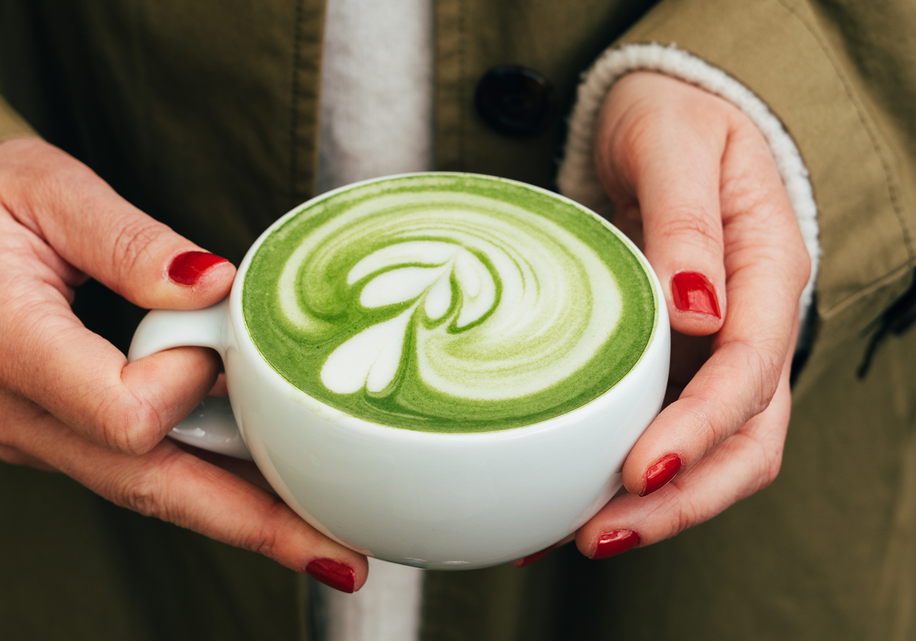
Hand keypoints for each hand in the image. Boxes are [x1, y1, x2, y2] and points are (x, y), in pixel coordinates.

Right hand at [0, 138, 367, 591]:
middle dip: (250, 522)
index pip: (122, 413)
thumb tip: (215, 284)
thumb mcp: (50, 188)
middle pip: (151, 488)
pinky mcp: (59, 442)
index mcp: (9, 344)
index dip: (189, 384)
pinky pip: (140, 475)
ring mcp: (37, 440)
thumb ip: (129, 239)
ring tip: (323, 539)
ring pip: (151, 495)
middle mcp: (19, 416)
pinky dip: (206, 491)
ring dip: (238, 520)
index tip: (218, 336)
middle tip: (340, 555)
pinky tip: (267, 501)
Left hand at [563, 72, 808, 559]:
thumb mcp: (673, 144)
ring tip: (573, 537)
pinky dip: (616, 481)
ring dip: (653, 508)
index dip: (699, 429)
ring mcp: (716, 354)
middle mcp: (753, 326)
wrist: (655, 121)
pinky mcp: (673, 367)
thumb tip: (698, 310)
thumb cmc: (667, 122)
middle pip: (745, 441)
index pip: (749, 370)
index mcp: (769, 272)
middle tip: (599, 534)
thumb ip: (686, 221)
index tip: (641, 470)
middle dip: (680, 500)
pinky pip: (659, 434)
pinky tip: (558, 508)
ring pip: (711, 457)